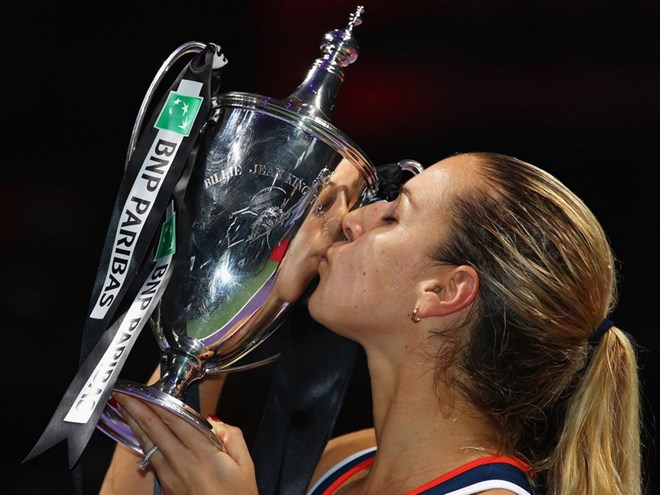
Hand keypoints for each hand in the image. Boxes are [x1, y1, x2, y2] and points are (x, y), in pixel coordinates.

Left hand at [113, 392, 258, 494]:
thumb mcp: (246, 464)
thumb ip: (233, 436)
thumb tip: (216, 422)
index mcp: (203, 453)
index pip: (175, 420)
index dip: (158, 403)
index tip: (145, 392)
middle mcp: (182, 462)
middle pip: (155, 429)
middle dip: (137, 409)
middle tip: (123, 394)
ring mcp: (171, 476)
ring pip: (149, 444)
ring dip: (135, 424)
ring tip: (125, 409)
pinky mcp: (167, 487)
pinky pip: (152, 458)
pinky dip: (144, 442)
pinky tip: (140, 435)